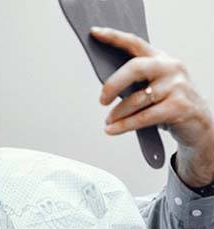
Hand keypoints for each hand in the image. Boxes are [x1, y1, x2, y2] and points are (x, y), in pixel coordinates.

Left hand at [91, 26, 213, 186]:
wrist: (199, 123)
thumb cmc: (170, 103)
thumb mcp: (155, 86)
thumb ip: (136, 82)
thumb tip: (105, 88)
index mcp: (161, 59)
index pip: (135, 43)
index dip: (114, 37)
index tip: (95, 33)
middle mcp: (170, 68)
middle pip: (135, 68)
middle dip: (113, 84)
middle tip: (102, 100)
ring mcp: (176, 87)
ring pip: (137, 99)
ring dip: (118, 113)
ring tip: (108, 121)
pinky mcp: (178, 107)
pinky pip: (143, 117)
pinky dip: (124, 125)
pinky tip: (112, 130)